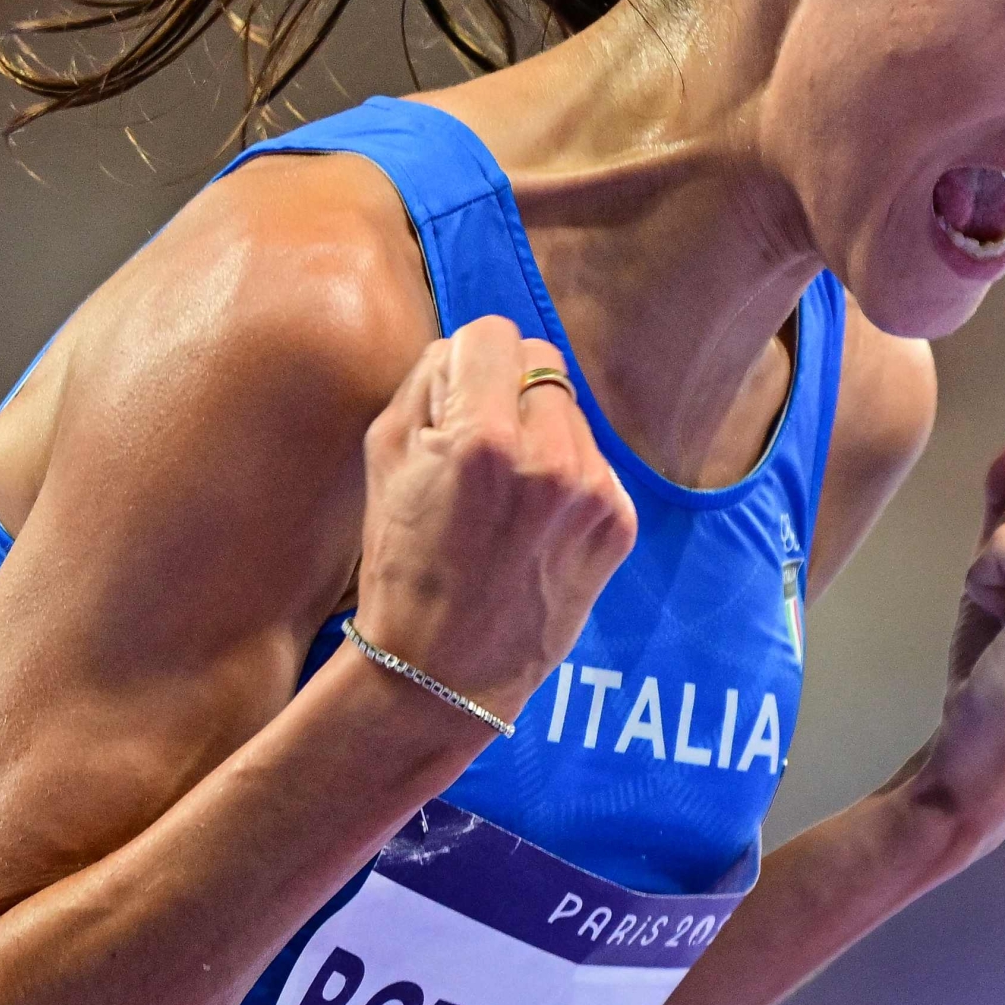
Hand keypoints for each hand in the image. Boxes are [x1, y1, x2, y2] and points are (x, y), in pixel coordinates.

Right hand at [352, 316, 636, 723]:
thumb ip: (429, 379)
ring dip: (540, 433)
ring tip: (507, 494)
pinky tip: (535, 523)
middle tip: (479, 446)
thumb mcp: (385, 455)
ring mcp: (592, 494)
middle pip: (541, 363)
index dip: (469, 358)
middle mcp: (548, 459)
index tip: (458, 393)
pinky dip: (567, 478)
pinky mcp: (619, 524)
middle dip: (508, 391)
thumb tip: (470, 346)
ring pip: (571, 411)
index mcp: (480, 437)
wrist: (444, 670)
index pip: (494, 333)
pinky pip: (595, 461)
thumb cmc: (402, 561)